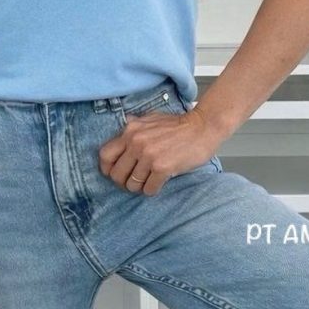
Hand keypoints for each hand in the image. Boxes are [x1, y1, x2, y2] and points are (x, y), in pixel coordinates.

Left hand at [99, 108, 218, 195]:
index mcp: (130, 131)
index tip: (116, 173)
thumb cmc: (180, 125)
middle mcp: (136, 143)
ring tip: (149, 181)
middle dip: (124, 181)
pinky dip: (153, 190)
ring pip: (132, 184)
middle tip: (134, 182)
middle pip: (116, 174)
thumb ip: (136, 124)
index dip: (108, 169)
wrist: (203, 127)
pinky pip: (149, 189)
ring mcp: (149, 156)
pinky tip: (159, 183)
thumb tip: (126, 122)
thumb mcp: (152, 118)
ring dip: (140, 187)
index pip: (105, 155)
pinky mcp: (162, 167)